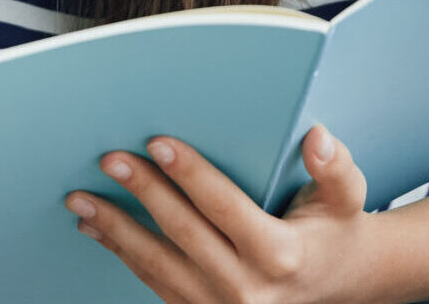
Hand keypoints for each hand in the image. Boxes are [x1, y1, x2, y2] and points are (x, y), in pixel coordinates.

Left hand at [66, 125, 377, 303]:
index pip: (224, 207)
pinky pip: (153, 282)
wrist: (336, 285)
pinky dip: (121, 254)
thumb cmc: (334, 233)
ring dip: (115, 229)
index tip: (159, 144)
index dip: (190, 174)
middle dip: (143, 192)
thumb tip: (317, 139)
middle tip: (111, 160)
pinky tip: (98, 228)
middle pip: (182, 233)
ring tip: (82, 199)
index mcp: (280, 255)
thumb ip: (335, 168)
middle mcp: (247, 289)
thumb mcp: (346, 199)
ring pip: (157, 264)